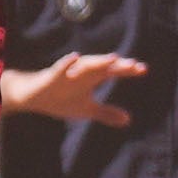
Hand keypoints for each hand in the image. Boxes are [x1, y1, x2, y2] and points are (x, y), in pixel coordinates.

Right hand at [0, 49, 145, 121]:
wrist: (33, 97)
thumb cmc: (61, 98)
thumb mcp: (86, 109)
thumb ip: (106, 113)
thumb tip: (128, 120)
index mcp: (91, 79)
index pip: (113, 72)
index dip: (127, 70)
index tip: (144, 69)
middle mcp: (82, 73)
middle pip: (103, 66)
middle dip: (117, 65)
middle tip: (134, 65)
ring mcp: (67, 73)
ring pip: (84, 65)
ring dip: (98, 61)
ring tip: (113, 58)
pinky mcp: (51, 76)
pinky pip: (59, 68)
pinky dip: (66, 63)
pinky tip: (74, 57)